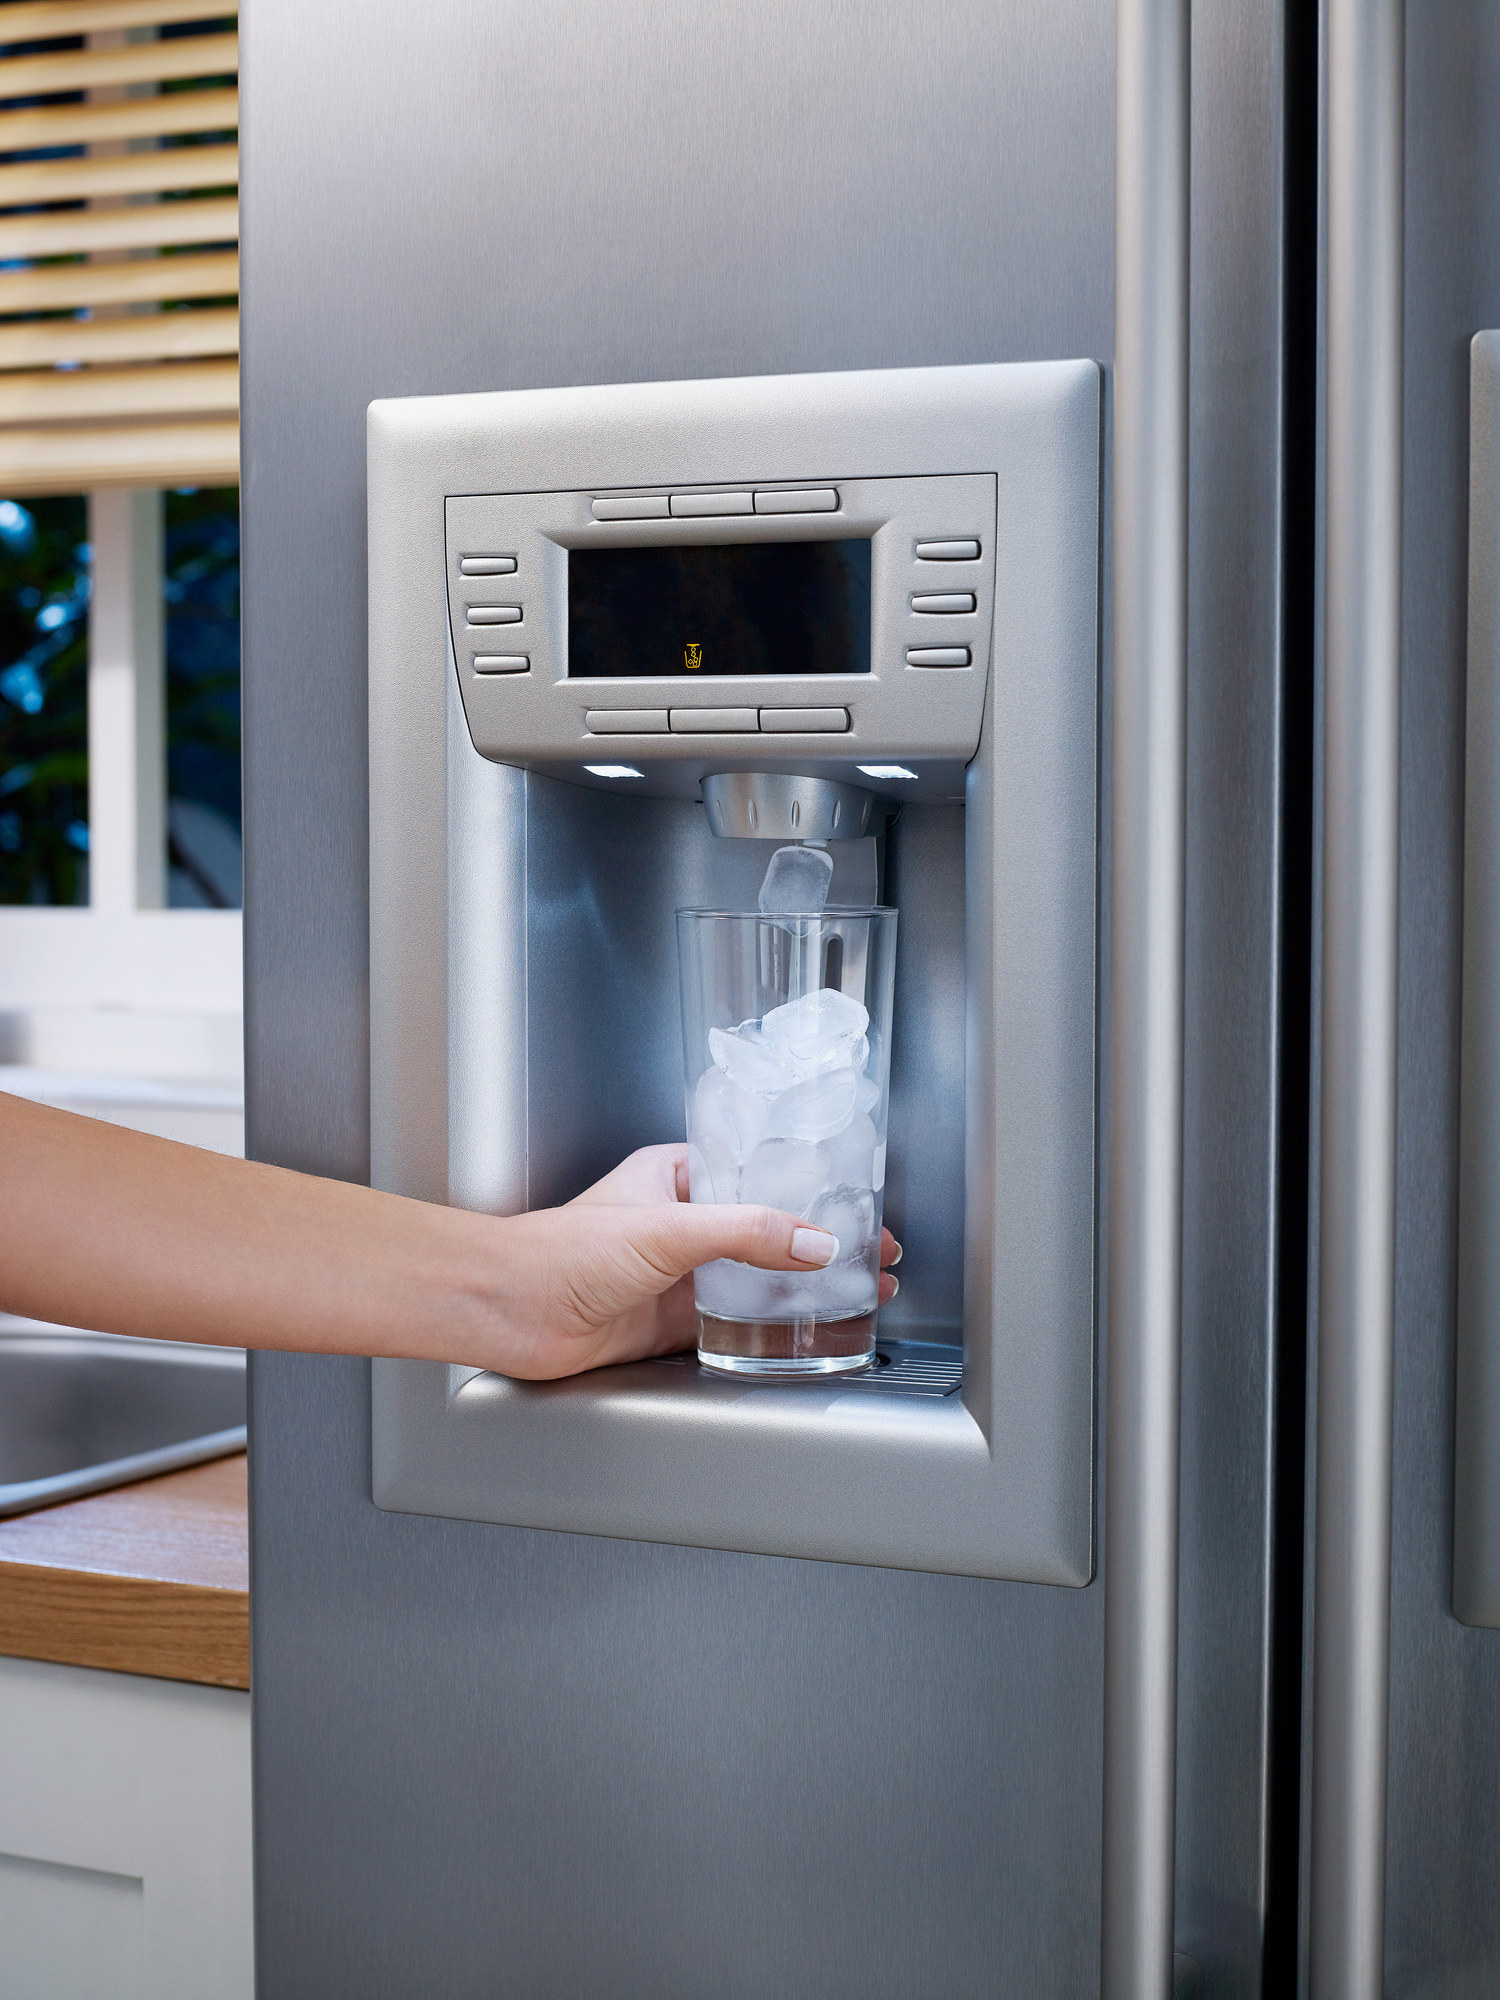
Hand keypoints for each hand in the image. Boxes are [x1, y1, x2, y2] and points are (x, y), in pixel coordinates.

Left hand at [476, 1143, 901, 1378]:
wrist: (511, 1314)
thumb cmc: (561, 1253)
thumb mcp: (669, 1228)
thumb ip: (747, 1235)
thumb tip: (813, 1242)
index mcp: (674, 1174)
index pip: (758, 1172)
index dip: (811, 1187)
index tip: (855, 1203)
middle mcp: (679, 1220)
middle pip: (767, 1228)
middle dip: (820, 1241)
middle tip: (873, 1252)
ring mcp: (678, 1272)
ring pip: (757, 1276)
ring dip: (805, 1285)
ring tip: (858, 1291)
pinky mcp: (672, 1320)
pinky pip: (735, 1320)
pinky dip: (772, 1324)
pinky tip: (804, 1327)